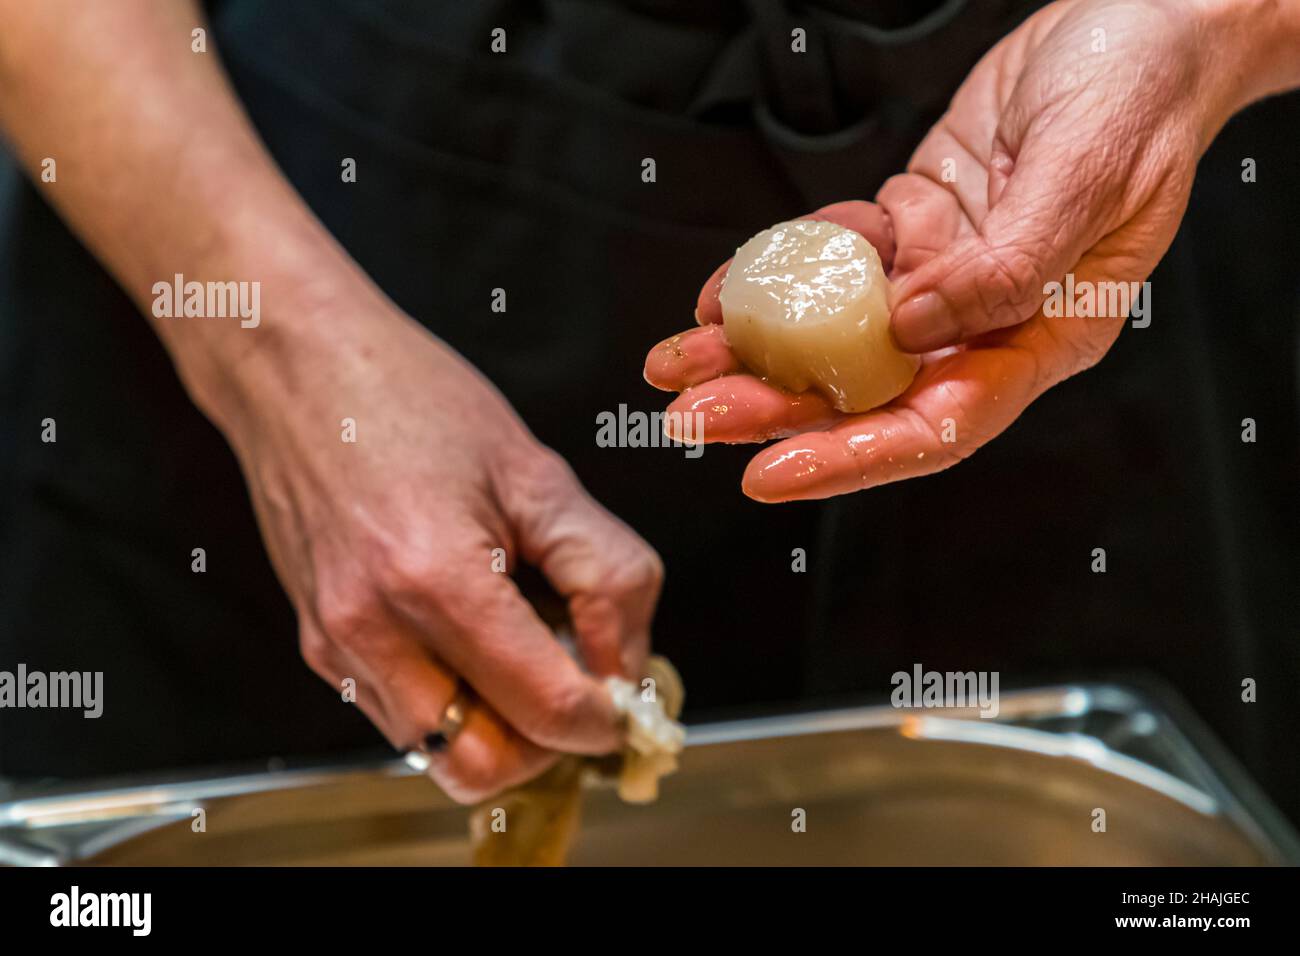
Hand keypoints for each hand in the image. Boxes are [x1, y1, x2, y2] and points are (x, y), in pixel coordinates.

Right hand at [222, 301, 661, 802]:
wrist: (297, 366)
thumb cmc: (412, 398)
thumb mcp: (538, 473)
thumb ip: (606, 573)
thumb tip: (627, 659)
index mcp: (436, 580)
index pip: (548, 711)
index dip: (610, 714)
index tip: (630, 691)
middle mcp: (371, 630)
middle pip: (484, 767)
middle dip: (549, 745)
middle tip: (583, 686)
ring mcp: (334, 645)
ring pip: (438, 754)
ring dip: (500, 729)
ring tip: (528, 653)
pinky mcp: (317, 644)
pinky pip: (401, 716)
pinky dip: (456, 703)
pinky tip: (476, 638)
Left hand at [646, 0, 1264, 500]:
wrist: (1143, 17)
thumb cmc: (1140, 96)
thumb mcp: (1087, 175)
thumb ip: (1007, 265)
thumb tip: (910, 329)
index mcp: (1043, 335)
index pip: (938, 424)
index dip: (851, 456)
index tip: (770, 471)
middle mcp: (984, 319)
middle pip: (866, 388)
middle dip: (773, 407)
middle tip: (691, 417)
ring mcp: (943, 273)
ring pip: (834, 331)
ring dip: (753, 348)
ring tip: (676, 363)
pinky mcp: (914, 225)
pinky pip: (834, 259)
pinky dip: (777, 271)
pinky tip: (723, 289)